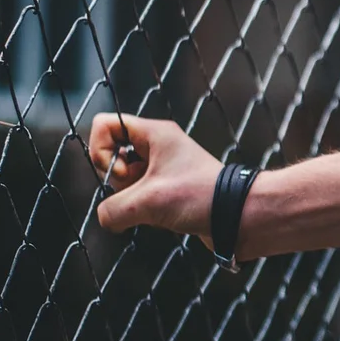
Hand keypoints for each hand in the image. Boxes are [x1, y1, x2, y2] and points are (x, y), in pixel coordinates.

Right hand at [90, 113, 221, 237]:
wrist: (238, 216)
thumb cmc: (202, 197)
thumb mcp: (148, 202)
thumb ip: (113, 209)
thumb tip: (106, 216)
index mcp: (154, 134)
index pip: (105, 124)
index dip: (101, 150)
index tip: (124, 172)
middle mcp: (159, 146)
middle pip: (112, 155)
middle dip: (120, 180)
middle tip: (141, 189)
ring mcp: (164, 167)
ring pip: (126, 180)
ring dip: (133, 199)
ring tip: (157, 206)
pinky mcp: (169, 188)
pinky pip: (141, 196)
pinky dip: (145, 209)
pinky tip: (163, 216)